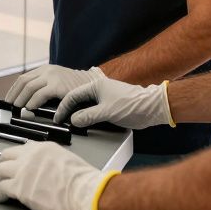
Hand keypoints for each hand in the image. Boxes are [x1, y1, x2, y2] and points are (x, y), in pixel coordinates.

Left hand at [0, 142, 116, 209]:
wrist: (88, 195)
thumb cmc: (86, 184)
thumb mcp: (70, 162)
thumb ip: (55, 162)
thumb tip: (51, 171)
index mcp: (45, 148)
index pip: (22, 148)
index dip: (15, 158)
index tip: (13, 164)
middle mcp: (32, 155)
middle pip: (6, 155)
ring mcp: (24, 170)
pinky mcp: (19, 187)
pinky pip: (1, 188)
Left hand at [4, 64, 93, 108]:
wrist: (94, 86)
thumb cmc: (76, 88)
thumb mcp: (58, 83)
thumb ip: (44, 87)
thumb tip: (26, 100)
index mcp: (46, 69)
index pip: (23, 78)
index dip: (13, 90)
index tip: (9, 100)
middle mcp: (48, 70)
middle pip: (24, 82)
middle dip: (14, 95)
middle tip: (10, 106)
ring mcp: (53, 77)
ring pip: (29, 87)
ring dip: (21, 99)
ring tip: (18, 108)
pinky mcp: (59, 86)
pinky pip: (41, 94)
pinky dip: (32, 101)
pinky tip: (29, 107)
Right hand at [53, 67, 173, 129]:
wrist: (152, 108)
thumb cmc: (132, 105)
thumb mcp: (107, 112)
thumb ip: (88, 116)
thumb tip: (73, 120)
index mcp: (95, 85)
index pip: (72, 95)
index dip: (63, 107)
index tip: (58, 117)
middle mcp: (98, 89)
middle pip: (77, 99)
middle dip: (68, 110)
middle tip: (61, 121)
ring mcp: (104, 97)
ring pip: (85, 106)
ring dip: (78, 114)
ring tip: (70, 123)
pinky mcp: (109, 106)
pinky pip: (93, 110)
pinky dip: (86, 117)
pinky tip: (85, 123)